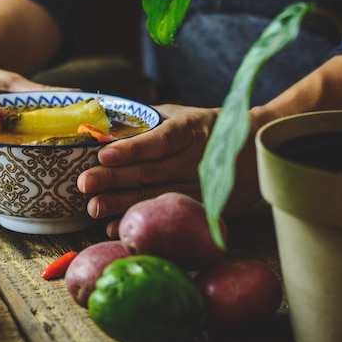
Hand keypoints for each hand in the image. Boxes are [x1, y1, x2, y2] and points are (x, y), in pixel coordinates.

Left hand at [77, 104, 260, 236]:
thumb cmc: (207, 129)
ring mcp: (201, 186)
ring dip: (121, 204)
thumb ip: (148, 121)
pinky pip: (167, 214)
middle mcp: (196, 159)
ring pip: (155, 195)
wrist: (256, 151)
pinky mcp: (204, 207)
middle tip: (84, 184)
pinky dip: (140, 220)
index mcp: (191, 130)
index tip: (104, 155)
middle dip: (114, 179)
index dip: (132, 149)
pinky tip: (115, 226)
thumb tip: (104, 124)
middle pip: (151, 171)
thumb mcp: (183, 116)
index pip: (160, 140)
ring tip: (93, 207)